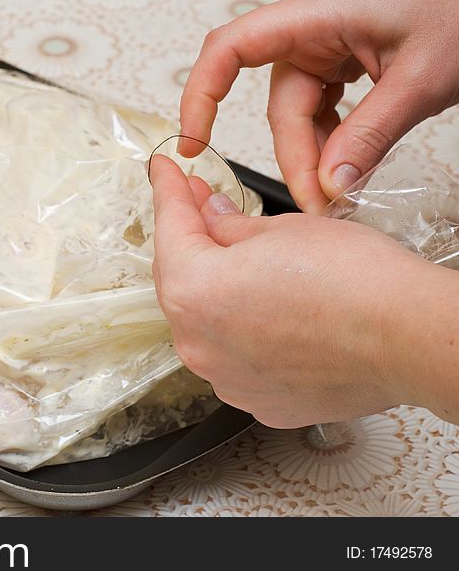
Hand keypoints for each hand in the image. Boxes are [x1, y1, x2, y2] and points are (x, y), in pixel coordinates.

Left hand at [150, 155, 458, 426]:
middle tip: (202, 204)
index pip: (169, 226)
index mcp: (193, 290)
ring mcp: (225, 377)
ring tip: (240, 257)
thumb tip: (213, 218)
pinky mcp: (256, 398)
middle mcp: (197, 342)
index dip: (168, 190)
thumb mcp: (282, 229)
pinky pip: (234, 355)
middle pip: (178, 278)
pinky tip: (265, 308)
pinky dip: (240, 329)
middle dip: (188, 239)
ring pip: (204, 321)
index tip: (163, 172)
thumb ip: (230, 225)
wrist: (407, 339)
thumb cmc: (356, 283)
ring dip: (214, 288)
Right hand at [179, 0, 458, 213]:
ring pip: (300, 112)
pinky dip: (335, 139)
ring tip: (341, 190)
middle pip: (278, 104)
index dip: (201, 96)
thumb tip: (330, 183)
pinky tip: (352, 163)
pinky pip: (324, 107)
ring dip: (317, 154)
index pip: (229, 50)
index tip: (195, 143)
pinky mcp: (345, 57)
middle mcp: (311, 26)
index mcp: (314, 13)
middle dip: (295, 157)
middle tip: (318, 203)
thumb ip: (371, 134)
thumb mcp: (421, 77)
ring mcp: (327, 42)